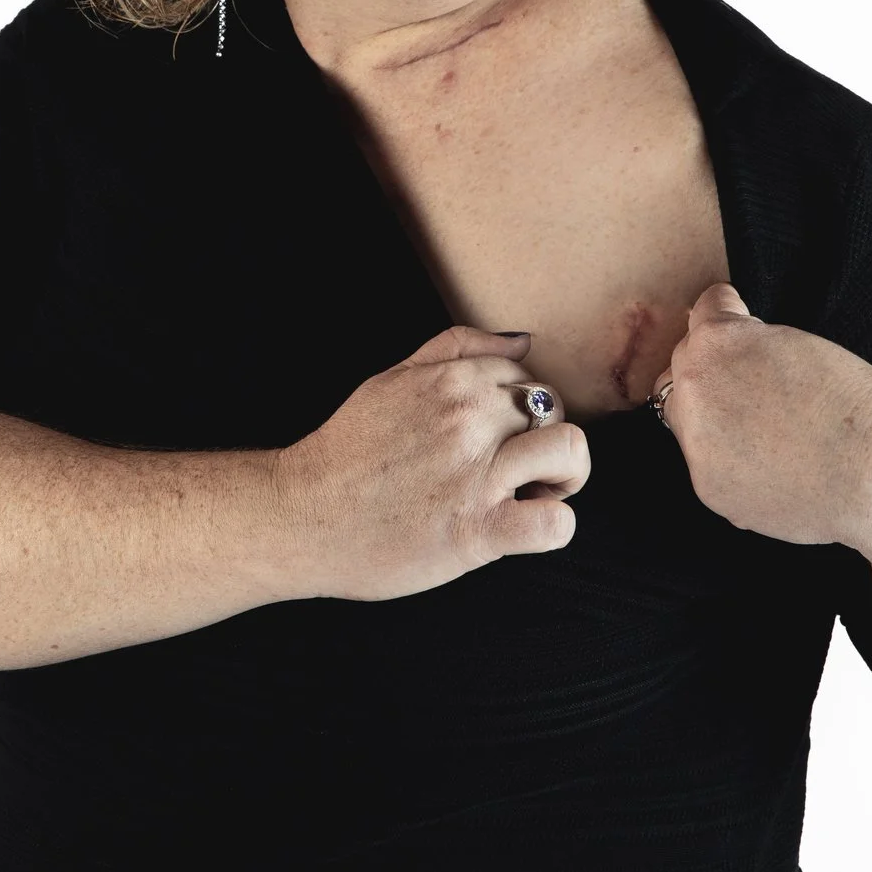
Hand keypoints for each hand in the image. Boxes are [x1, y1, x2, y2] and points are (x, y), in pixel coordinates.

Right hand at [274, 326, 589, 601]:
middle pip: (556, 410)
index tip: (498, 437)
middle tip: (514, 471)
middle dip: (544, 440)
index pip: (527, 375)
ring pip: (571, 452)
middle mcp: (468, 420)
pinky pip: (554, 524)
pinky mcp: (478, 532)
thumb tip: (521, 340)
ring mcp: (476, 475)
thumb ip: (456, 349)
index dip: (522, 408)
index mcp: (450, 381)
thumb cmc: (345, 453)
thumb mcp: (391, 379)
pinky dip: (553, 527)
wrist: (301, 516)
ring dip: (565, 476)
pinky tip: (524, 527)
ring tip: (533, 494)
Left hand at [659, 284, 871, 551]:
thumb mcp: (800, 345)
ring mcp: (696, 442)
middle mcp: (694, 388)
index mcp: (718, 342)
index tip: (733, 317)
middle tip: (750, 379)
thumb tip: (735, 360)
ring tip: (757, 424)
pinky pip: (708, 464)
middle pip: (685, 365)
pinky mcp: (708, 487)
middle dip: (713, 365)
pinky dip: (731, 460)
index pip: (703, 311)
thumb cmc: (859, 406)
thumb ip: (754, 345)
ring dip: (710, 414)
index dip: (727, 313)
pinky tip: (770, 462)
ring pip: (685, 418)